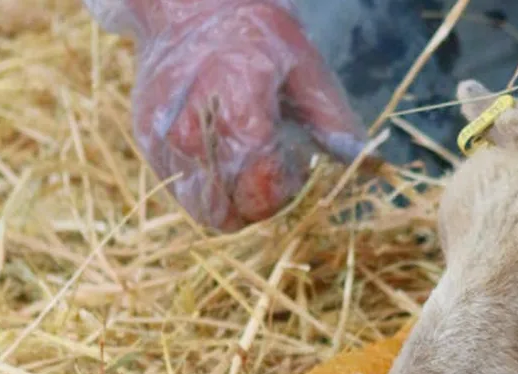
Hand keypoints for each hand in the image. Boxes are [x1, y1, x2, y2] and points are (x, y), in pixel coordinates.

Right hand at [88, 0, 372, 231]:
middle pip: (231, 209)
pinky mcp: (148, 144)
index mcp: (238, 102)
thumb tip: (368, 164)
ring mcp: (163, 137)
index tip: (295, 167)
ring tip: (246, 160)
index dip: (285, 191)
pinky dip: (208, 188)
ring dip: (233, 200)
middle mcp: (192, 126)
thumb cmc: (258, 40)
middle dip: (260, 202)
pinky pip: (184, 194)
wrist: (191, 9)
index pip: (260, 185)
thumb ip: (334, 122)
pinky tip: (222, 155)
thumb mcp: (306, 69)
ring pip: (205, 210)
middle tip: (271, 167)